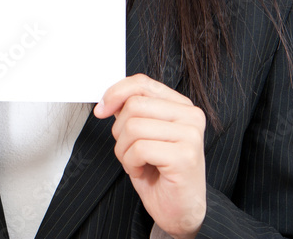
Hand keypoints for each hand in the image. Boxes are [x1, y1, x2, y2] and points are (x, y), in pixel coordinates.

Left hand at [94, 73, 205, 238]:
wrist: (180, 210)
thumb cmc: (160, 173)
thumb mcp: (142, 134)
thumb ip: (132, 111)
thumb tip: (109, 98)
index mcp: (181, 105)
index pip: (142, 83)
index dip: (115, 93)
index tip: (102, 110)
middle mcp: (191, 115)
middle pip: (134, 104)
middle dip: (120, 130)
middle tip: (129, 150)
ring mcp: (191, 135)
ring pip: (133, 126)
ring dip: (124, 150)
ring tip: (137, 162)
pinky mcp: (185, 156)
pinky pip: (139, 148)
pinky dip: (131, 163)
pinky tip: (143, 171)